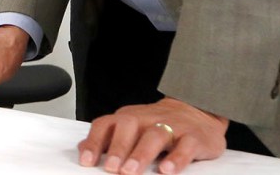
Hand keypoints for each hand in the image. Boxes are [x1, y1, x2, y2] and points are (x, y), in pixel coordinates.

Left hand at [77, 97, 227, 173]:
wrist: (197, 112)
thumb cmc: (159, 124)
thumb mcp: (132, 127)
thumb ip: (109, 137)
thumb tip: (82, 150)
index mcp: (129, 117)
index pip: (107, 124)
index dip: (95, 141)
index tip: (86, 161)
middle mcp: (148, 119)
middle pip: (129, 126)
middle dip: (118, 148)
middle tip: (111, 168)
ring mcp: (172, 126)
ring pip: (155, 135)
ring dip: (141, 153)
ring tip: (131, 171)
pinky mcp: (194, 137)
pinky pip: (186, 145)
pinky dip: (177, 158)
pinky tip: (167, 170)